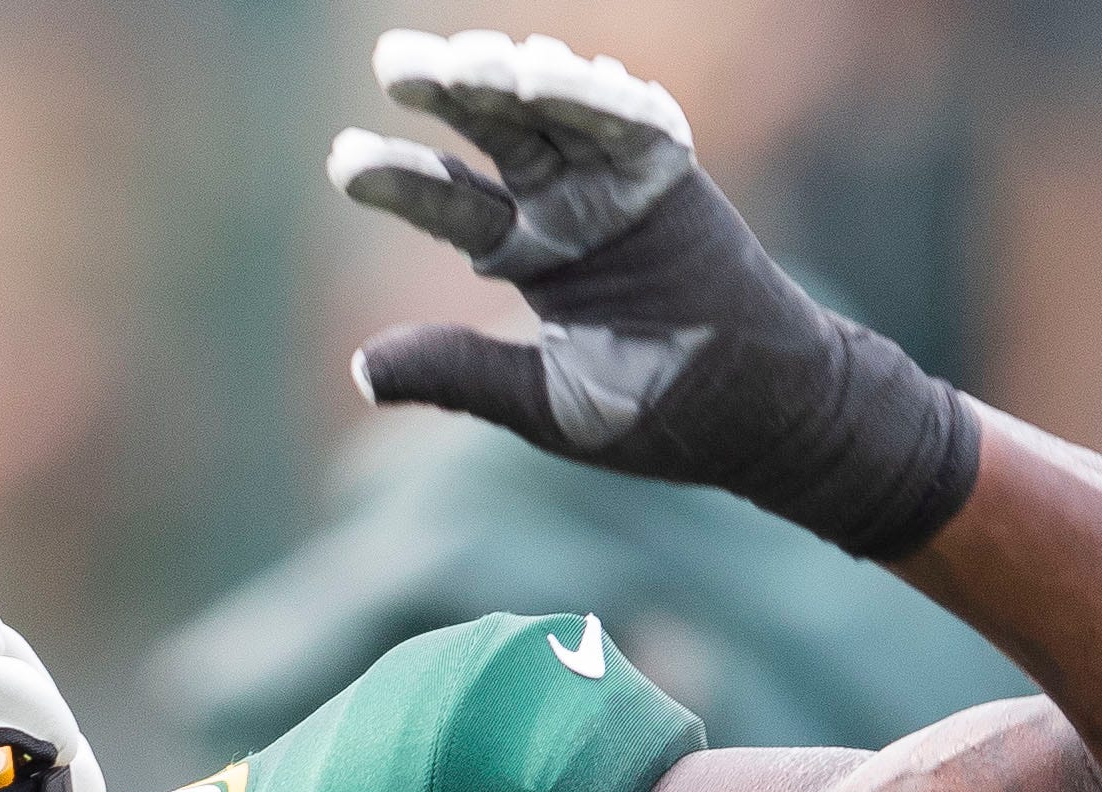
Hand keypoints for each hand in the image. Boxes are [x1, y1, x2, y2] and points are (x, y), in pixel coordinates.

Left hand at [329, 28, 980, 561]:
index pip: (454, 204)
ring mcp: (619, 185)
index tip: (344, 163)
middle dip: (444, 94)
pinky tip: (542, 75)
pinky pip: (629, 122)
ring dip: (510, 80)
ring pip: (553, 114)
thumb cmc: (653, 412)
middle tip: (392, 64)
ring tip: (464, 64)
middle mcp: (567, 207)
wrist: (756, 417)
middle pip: (494, 135)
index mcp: (530, 256)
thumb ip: (460, 374)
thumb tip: (360, 369)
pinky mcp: (674, 175)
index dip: (402, 181)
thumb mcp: (542, 403)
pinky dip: (590, 96)